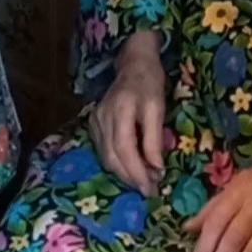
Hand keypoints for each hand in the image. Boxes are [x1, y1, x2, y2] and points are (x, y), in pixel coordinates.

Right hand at [89, 30, 165, 195]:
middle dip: (131, 178)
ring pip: (105, 158)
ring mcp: (95, 120)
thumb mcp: (157, 108)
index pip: (124, 150)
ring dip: (124, 174)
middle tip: (150, 190)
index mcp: (120, 110)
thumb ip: (154, 139)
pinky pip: (103, 150)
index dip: (137, 173)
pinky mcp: (94, 123)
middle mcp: (102, 117)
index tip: (152, 188)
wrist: (133, 61)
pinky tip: (131, 167)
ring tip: (143, 181)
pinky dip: (116, 163)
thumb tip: (156, 170)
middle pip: (112, 158)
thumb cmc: (149, 82)